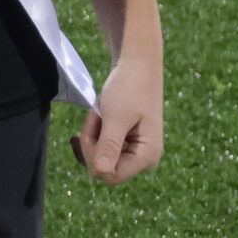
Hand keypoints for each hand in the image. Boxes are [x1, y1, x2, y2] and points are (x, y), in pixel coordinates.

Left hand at [73, 52, 162, 184]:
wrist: (138, 62)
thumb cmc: (129, 87)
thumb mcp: (116, 117)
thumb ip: (109, 145)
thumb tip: (101, 172)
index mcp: (148, 155)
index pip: (109, 174)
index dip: (92, 156)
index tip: (89, 129)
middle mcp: (146, 158)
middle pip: (104, 167)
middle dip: (92, 144)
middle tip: (94, 117)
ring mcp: (138, 150)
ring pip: (102, 157)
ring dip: (93, 136)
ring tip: (98, 113)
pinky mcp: (130, 141)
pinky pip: (105, 147)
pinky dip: (97, 132)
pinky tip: (98, 117)